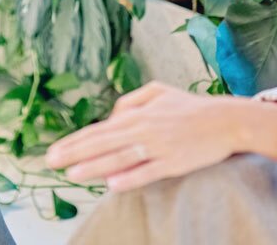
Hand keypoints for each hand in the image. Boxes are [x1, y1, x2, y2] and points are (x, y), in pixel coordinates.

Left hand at [44, 81, 253, 192]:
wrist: (226, 120)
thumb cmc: (190, 107)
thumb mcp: (157, 91)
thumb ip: (130, 102)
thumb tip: (111, 118)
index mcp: (137, 115)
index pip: (98, 130)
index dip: (74, 141)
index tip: (54, 151)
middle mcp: (143, 130)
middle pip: (103, 144)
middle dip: (74, 153)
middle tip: (50, 162)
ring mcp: (158, 147)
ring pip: (120, 158)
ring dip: (95, 167)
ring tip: (72, 173)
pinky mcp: (174, 163)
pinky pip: (148, 172)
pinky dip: (130, 178)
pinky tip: (112, 184)